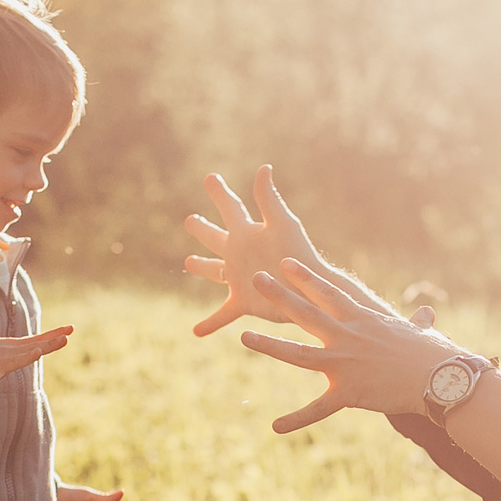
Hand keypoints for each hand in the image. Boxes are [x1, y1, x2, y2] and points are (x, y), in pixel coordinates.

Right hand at [184, 165, 332, 336]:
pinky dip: (209, 323)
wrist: (311, 292)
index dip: (219, 192)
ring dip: (202, 267)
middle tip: (190, 220)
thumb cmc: (299, 255)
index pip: (230, 207)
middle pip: (215, 238)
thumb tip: (264, 168)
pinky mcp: (244, 302)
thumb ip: (269, 200)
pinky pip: (222, 314)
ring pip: (214, 271)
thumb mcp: (282, 224)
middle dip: (203, 229)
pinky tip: (196, 332)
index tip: (210, 177)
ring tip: (189, 262)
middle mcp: (240, 253)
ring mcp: (240, 278)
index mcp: (248, 233)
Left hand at [241, 260, 461, 433]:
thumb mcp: (422, 333)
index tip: (285, 263)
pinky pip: (317, 409)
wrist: (440, 378)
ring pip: (299, 355)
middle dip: (279, 295)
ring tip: (244, 335)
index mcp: (363, 321)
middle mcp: (348, 337)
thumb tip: (428, 315)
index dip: (306, 278)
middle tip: (255, 279)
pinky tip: (275, 426)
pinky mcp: (349, 393)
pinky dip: (296, 419)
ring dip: (270, 345)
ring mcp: (345, 364)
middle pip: (306, 313)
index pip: (329, 293)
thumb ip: (417, 324)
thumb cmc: (436, 355)